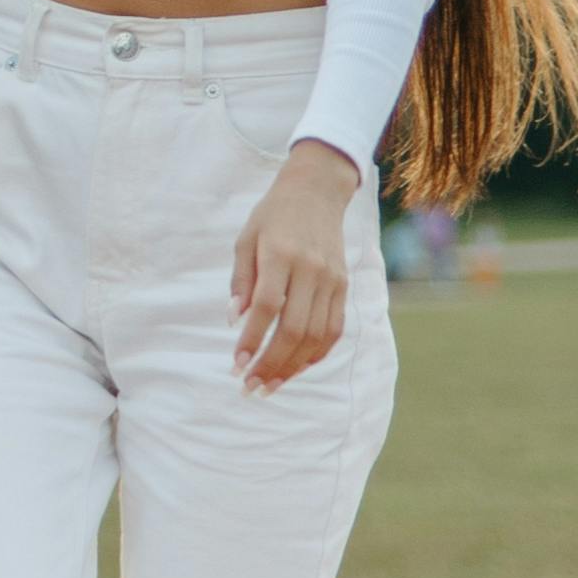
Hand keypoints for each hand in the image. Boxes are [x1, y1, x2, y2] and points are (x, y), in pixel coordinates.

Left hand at [230, 139, 363, 390]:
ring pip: (317, 335)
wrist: (316, 192)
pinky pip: (334, 329)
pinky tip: (296, 367)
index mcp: (280, 254)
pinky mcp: (343, 286)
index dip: (252, 338)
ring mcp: (331, 279)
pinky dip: (316, 353)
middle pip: (294, 328)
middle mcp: (310, 269)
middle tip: (250, 386)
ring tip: (270, 384)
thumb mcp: (245, 238)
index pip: (267, 306)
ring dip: (293, 366)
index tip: (237, 363)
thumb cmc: (273, 216)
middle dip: (271, 363)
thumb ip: (240, 280)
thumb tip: (234, 320)